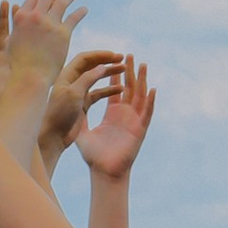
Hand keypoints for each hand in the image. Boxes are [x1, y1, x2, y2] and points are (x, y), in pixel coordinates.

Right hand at [4, 0, 82, 90]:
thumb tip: (19, 23)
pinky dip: (80, 11)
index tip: (46, 0)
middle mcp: (36, 17)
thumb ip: (17, 29)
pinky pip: (74, 17)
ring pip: (62, 2)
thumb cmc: (20, 64)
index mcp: (21, 17)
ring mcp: (50, 24)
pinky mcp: (64, 33)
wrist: (30, 76)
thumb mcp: (12, 42)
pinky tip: (84, 9)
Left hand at [41, 45, 125, 156]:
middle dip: (106, 61)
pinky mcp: (82, 104)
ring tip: (123, 70)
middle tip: (122, 59)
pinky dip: (108, 89)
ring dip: (109, 73)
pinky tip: (119, 89)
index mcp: (66, 76)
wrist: (53, 136)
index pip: (84, 58)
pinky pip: (98, 93)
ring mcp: (77, 92)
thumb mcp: (74, 93)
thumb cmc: (60, 114)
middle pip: (91, 66)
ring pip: (95, 78)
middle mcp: (72, 81)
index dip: (100, 55)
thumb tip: (102, 66)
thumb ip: (88, 78)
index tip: (115, 55)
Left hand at [76, 56, 154, 181]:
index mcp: (112, 114)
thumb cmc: (93, 156)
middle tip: (128, 55)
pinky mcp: (139, 129)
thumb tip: (75, 100)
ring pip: (140, 96)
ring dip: (141, 80)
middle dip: (128, 71)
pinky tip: (152, 89)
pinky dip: (150, 101)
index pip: (115, 89)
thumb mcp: (83, 130)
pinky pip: (146, 113)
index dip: (115, 75)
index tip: (114, 61)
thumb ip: (81, 114)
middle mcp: (125, 115)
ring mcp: (133, 121)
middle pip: (129, 88)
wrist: (103, 172)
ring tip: (142, 64)